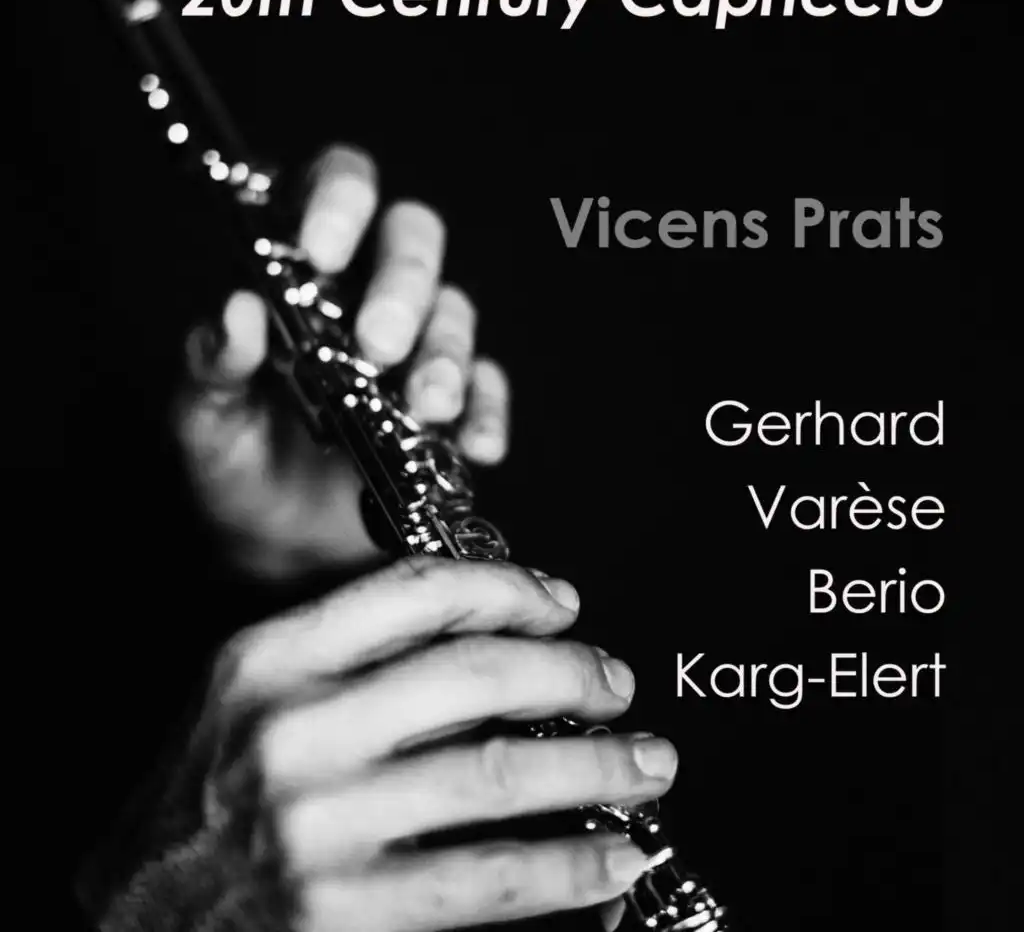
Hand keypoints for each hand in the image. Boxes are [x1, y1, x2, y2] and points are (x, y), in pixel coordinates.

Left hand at [177, 146, 509, 575]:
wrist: (281, 546)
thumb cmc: (237, 463)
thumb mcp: (206, 419)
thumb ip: (214, 366)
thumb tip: (237, 310)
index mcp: (302, 271)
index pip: (335, 188)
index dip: (339, 199)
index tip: (322, 250)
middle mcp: (366, 294)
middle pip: (411, 239)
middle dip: (405, 284)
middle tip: (378, 347)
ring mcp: (417, 347)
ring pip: (455, 311)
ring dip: (446, 355)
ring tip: (426, 408)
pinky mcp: (453, 404)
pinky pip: (488, 389)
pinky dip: (487, 413)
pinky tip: (475, 447)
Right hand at [192, 558, 675, 930]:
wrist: (132, 921)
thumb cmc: (203, 804)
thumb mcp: (252, 703)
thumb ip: (352, 662)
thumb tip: (493, 642)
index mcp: (269, 659)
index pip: (415, 592)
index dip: (510, 588)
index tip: (562, 603)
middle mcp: (292, 731)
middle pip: (476, 673)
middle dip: (572, 671)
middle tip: (618, 682)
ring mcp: (318, 826)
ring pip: (501, 772)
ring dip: (598, 763)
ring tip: (648, 762)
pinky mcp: (343, 913)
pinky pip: (492, 879)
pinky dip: (572, 865)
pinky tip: (615, 855)